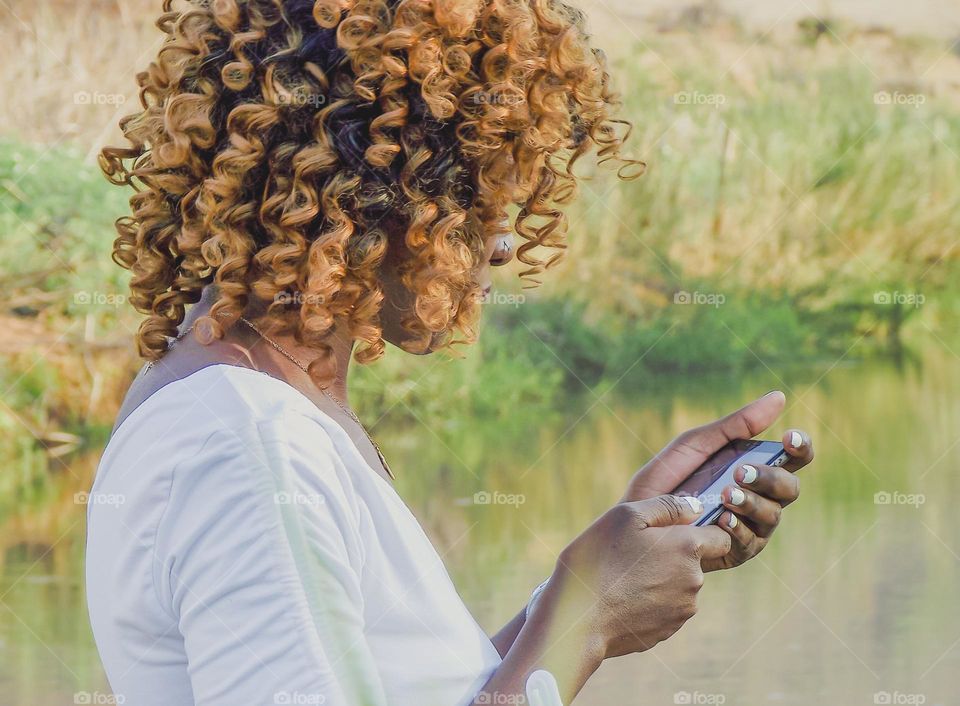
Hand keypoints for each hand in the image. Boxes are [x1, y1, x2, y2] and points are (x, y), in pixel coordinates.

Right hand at [548, 494, 730, 658]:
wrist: (579, 619)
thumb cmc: (599, 560)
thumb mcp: (626, 516)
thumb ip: (667, 507)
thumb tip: (696, 508)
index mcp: (688, 547)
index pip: (721, 536)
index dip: (702, 529)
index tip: (676, 530)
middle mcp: (694, 581)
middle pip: (694, 560)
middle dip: (672, 554)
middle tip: (633, 552)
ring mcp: (682, 610)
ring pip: (679, 585)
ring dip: (660, 578)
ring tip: (623, 576)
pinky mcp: (666, 631)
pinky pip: (664, 608)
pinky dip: (649, 601)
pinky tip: (622, 597)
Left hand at [620, 391, 813, 571]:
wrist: (637, 516)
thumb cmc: (668, 477)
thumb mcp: (696, 445)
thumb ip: (735, 425)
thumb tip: (779, 397)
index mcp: (757, 468)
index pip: (794, 457)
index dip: (800, 446)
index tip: (787, 438)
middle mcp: (761, 498)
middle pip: (790, 488)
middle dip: (769, 478)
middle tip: (740, 471)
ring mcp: (752, 526)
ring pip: (773, 515)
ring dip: (752, 502)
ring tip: (726, 494)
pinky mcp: (737, 550)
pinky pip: (749, 541)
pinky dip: (737, 527)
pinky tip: (721, 519)